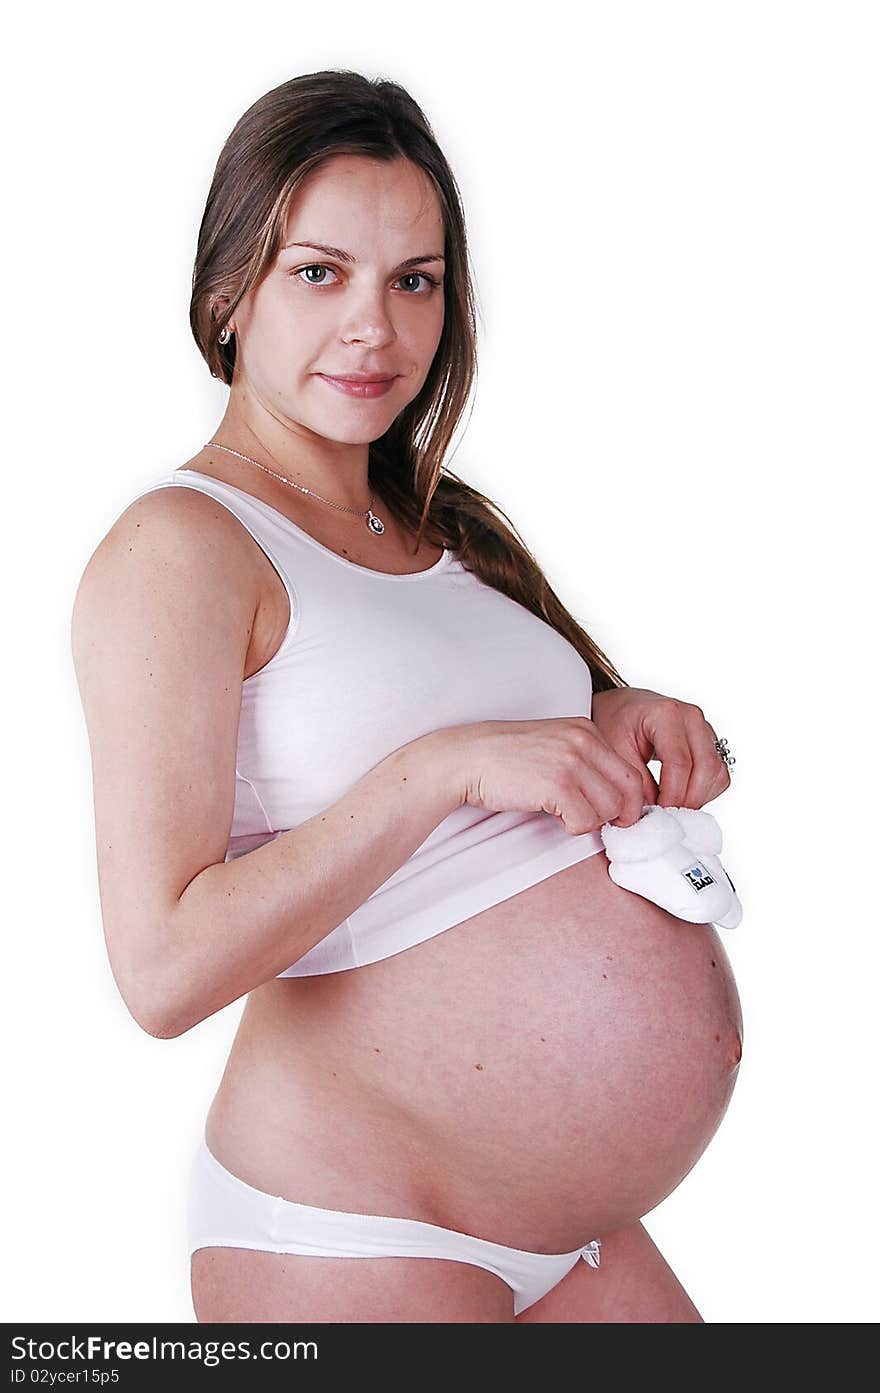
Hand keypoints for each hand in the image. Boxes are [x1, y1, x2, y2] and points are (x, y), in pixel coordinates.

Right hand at [451, 716, 645, 833]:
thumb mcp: (554, 748)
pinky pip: (585, 822)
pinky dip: (571, 827)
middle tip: (588, 819)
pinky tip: (551, 814)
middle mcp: (584, 741)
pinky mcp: (557, 784)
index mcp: (586, 730)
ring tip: (563, 812)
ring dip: (589, 821)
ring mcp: (572, 762)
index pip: (632, 773)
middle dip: (615, 815)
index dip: (626, 801)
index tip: (608, 814)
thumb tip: (617, 802)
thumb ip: (586, 765)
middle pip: (629, 792)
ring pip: (610, 810)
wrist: (466, 759)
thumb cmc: (506, 759)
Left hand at [589, 687, 731, 810]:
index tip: (659, 812)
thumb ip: (636, 782)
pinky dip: (705, 790)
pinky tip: (682, 795)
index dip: (672, 795)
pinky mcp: (710, 741)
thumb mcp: (615, 751)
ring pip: (717, 772)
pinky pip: (718, 773)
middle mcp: (691, 717)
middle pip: (706, 768)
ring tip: (673, 806)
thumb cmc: (617, 722)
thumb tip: (653, 813)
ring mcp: (704, 728)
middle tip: (668, 815)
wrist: (623, 707)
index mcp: (666, 714)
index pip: (680, 763)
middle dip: (689, 799)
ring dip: (699, 797)